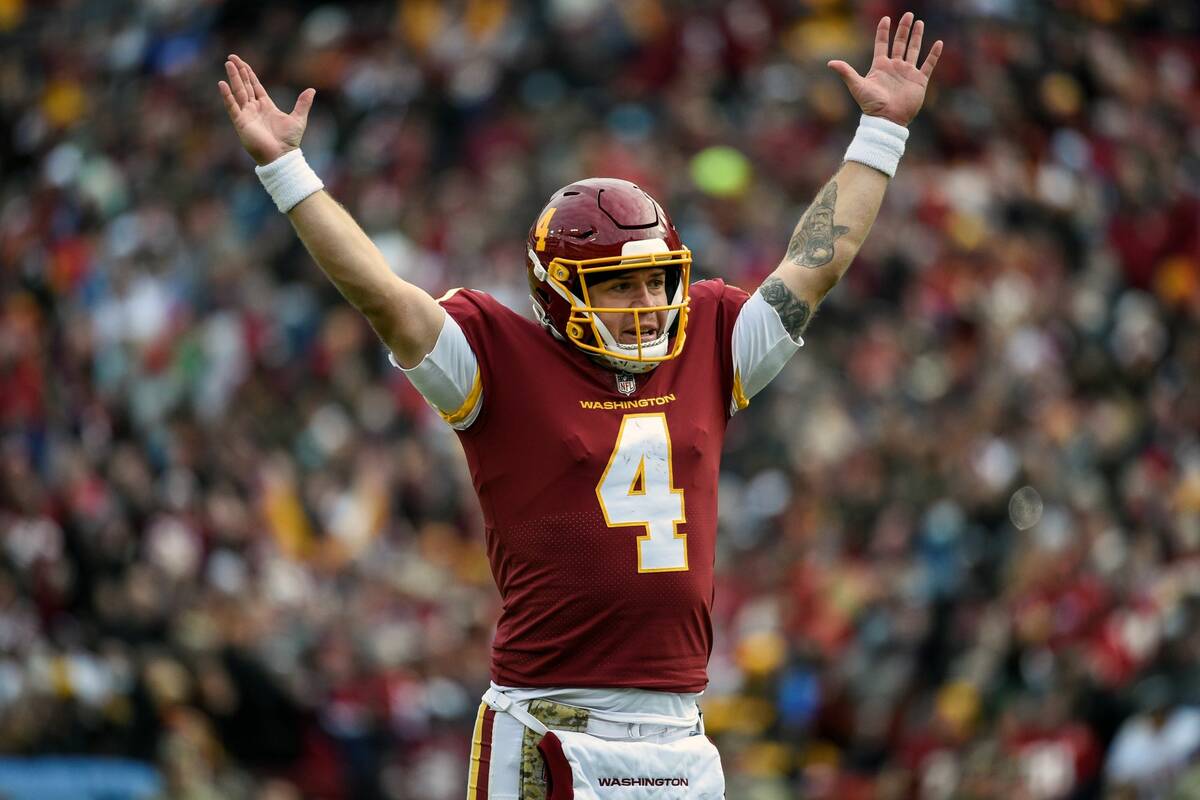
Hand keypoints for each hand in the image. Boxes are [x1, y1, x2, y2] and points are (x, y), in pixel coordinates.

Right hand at [218, 54, 314, 165]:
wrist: (282, 156)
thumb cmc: (289, 141)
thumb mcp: (299, 119)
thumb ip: (303, 104)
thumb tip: (312, 90)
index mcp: (266, 106)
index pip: (255, 86)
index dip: (249, 74)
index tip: (242, 63)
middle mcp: (254, 109)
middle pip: (244, 86)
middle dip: (238, 72)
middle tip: (231, 57)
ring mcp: (247, 115)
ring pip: (238, 92)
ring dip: (233, 78)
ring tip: (228, 64)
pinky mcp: (241, 123)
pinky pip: (232, 107)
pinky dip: (227, 96)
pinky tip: (222, 84)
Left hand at [827, 12, 942, 126]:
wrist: (887, 119)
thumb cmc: (871, 105)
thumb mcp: (857, 86)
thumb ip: (846, 72)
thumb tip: (830, 63)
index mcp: (880, 66)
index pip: (882, 44)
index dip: (883, 31)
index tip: (886, 18)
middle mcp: (894, 67)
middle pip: (900, 43)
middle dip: (904, 29)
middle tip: (908, 15)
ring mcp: (907, 73)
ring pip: (913, 50)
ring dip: (917, 36)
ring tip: (919, 22)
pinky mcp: (919, 80)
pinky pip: (928, 64)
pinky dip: (934, 54)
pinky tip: (938, 43)